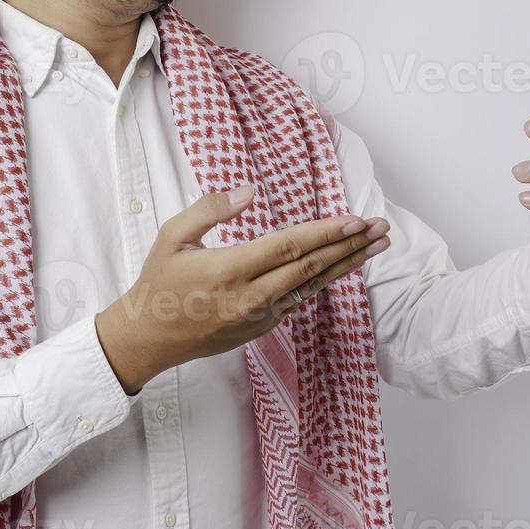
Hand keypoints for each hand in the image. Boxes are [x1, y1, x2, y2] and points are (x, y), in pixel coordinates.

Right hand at [93, 185, 390, 394]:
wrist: (149, 337)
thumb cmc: (158, 281)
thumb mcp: (172, 235)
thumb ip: (210, 209)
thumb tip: (249, 191)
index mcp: (228, 269)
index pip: (288, 247)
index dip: (325, 233)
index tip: (354, 220)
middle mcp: (249, 296)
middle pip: (310, 267)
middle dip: (349, 247)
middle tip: (381, 229)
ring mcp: (257, 316)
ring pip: (311, 287)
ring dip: (346, 265)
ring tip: (375, 248)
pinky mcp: (259, 328)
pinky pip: (297, 301)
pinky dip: (321, 282)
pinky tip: (339, 268)